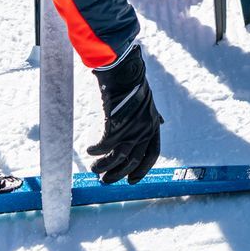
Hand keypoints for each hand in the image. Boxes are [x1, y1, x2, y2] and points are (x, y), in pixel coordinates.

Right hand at [88, 45, 162, 184]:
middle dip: (117, 174)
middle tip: (104, 179)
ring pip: (117, 157)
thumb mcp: (148, 102)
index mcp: (153, 125)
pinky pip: (103, 145)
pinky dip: (95, 151)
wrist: (123, 70)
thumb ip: (151, 116)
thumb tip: (159, 122)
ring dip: (103, 166)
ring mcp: (131, 127)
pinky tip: (90, 150)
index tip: (130, 180)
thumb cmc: (132, 84)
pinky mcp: (116, 124)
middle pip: (132, 161)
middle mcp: (145, 129)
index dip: (142, 170)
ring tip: (93, 168)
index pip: (152, 155)